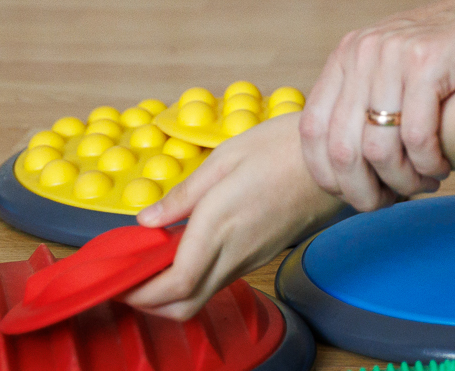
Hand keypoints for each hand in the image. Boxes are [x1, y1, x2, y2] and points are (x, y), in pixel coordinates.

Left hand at [120, 115, 346, 321]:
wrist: (336, 161)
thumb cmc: (283, 148)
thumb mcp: (225, 158)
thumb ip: (183, 195)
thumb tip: (146, 221)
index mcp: (219, 225)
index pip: (174, 283)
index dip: (140, 292)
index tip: (117, 281)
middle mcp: (234, 251)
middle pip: (184, 306)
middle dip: (149, 305)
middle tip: (127, 281)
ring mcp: (250, 257)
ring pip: (201, 297)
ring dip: (169, 294)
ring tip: (149, 264)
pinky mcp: (259, 254)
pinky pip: (218, 280)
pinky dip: (192, 279)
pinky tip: (182, 251)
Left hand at [301, 0, 454, 209]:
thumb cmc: (453, 51)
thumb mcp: (393, 68)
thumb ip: (366, 102)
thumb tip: (347, 170)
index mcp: (346, 55)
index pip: (312, 130)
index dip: (329, 174)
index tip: (356, 192)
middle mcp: (363, 51)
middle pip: (342, 148)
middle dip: (365, 191)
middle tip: (390, 202)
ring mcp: (394, 53)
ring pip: (378, 149)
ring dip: (402, 181)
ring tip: (424, 183)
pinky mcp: (429, 61)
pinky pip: (417, 135)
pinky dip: (428, 164)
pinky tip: (442, 165)